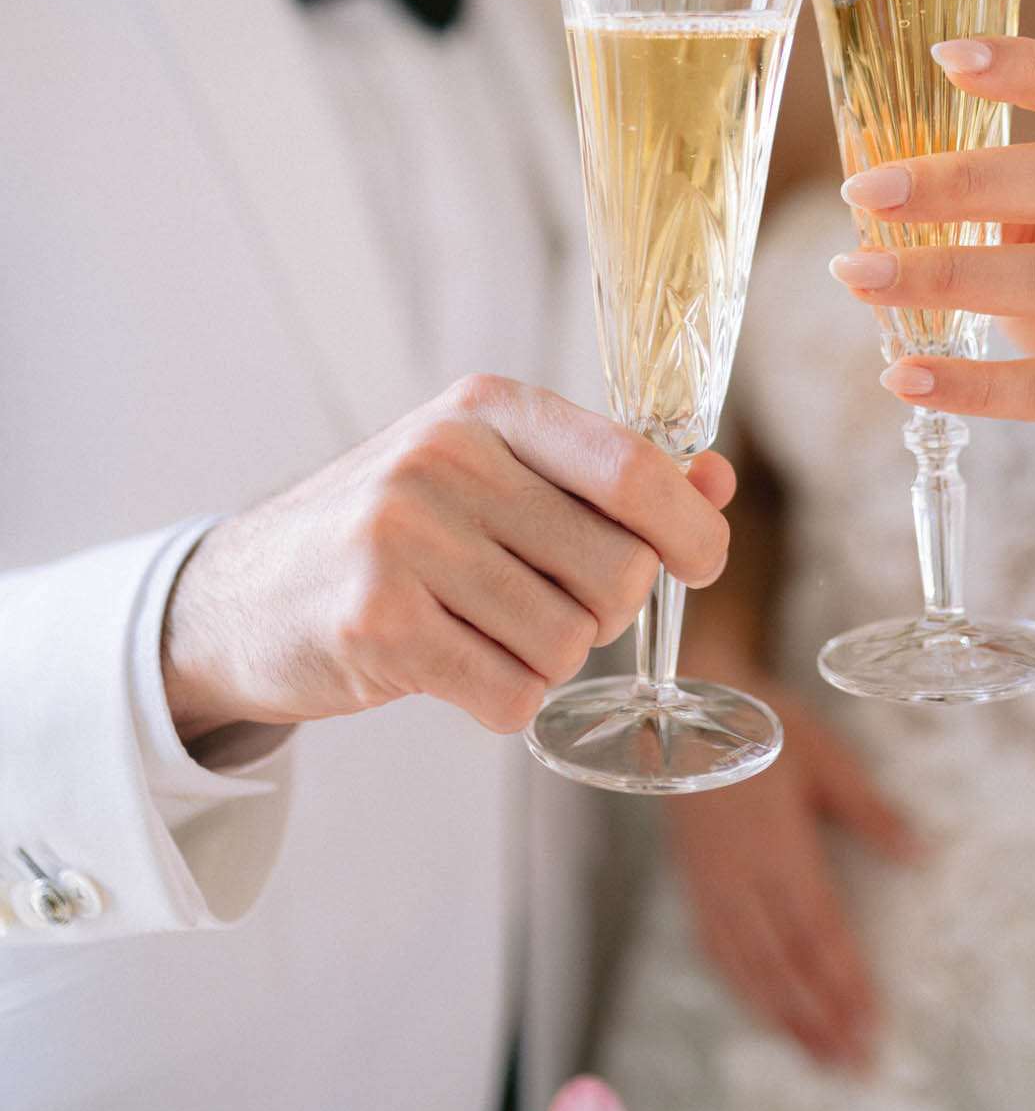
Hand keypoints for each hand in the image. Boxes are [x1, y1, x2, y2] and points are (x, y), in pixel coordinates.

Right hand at [162, 375, 732, 741]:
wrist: (242, 595)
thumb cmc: (393, 532)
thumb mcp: (492, 474)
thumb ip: (605, 477)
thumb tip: (716, 481)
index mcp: (486, 409)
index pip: (631, 468)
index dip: (688, 530)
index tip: (700, 563)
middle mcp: (444, 458)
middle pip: (616, 571)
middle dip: (604, 612)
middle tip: (544, 604)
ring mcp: (402, 538)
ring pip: (568, 643)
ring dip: (547, 662)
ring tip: (483, 632)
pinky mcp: (375, 624)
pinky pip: (511, 696)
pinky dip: (503, 701)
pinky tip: (454, 668)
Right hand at [668, 661, 921, 1069]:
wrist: (686, 710)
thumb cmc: (763, 727)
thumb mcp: (823, 754)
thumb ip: (869, 809)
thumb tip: (921, 853)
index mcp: (776, 840)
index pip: (816, 926)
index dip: (843, 980)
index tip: (871, 1023)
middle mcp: (739, 872)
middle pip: (781, 959)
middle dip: (819, 1016)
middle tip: (853, 1062)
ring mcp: (710, 882)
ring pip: (746, 964)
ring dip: (783, 1016)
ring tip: (819, 1057)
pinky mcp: (692, 883)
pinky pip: (715, 949)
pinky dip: (742, 989)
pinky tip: (765, 1015)